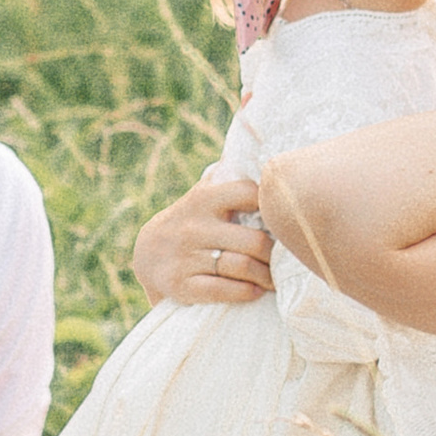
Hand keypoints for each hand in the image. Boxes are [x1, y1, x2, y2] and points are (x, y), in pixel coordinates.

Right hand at [131, 172, 275, 308]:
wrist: (147, 256)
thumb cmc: (192, 222)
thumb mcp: (204, 196)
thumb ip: (230, 178)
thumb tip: (262, 143)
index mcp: (204, 199)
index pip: (248, 193)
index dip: (272, 205)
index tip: (284, 220)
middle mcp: (194, 227)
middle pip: (253, 241)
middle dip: (276, 255)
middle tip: (288, 262)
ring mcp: (186, 257)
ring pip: (242, 267)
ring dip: (266, 277)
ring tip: (276, 279)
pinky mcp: (182, 286)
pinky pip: (223, 290)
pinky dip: (246, 292)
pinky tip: (256, 291)